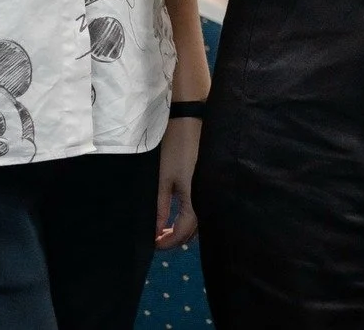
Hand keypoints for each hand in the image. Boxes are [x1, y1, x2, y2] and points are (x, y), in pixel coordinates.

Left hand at [155, 117, 200, 248]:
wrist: (192, 120)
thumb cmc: (175, 149)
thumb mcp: (162, 179)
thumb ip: (160, 207)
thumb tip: (155, 231)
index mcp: (195, 200)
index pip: (182, 233)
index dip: (166, 242)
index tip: (152, 244)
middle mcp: (208, 199)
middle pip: (193, 231)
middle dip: (175, 237)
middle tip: (157, 236)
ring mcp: (211, 190)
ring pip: (199, 221)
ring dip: (183, 227)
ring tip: (165, 226)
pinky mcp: (211, 182)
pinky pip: (202, 208)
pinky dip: (190, 216)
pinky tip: (178, 213)